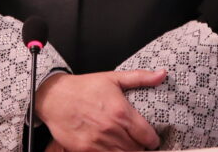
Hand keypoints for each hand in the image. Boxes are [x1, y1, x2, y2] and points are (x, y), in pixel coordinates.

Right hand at [35, 69, 166, 151]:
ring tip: (127, 146)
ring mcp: (98, 142)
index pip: (147, 136)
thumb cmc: (84, 87)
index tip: (151, 140)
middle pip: (137, 150)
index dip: (153, 140)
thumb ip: (140, 78)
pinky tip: (111, 148)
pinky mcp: (85, 150)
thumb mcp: (113, 78)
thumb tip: (162, 74)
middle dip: (140, 147)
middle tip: (138, 143)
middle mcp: (111, 129)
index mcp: (121, 112)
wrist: (55, 97)